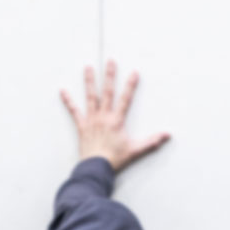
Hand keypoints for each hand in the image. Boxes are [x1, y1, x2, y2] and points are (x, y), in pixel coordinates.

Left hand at [60, 58, 170, 172]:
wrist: (96, 168)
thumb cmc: (114, 159)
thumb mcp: (136, 150)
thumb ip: (152, 141)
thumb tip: (167, 135)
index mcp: (116, 120)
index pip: (126, 98)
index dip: (130, 85)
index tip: (134, 72)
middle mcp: (103, 116)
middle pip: (107, 92)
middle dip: (109, 75)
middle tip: (110, 61)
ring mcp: (91, 120)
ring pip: (90, 96)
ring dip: (89, 81)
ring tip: (88, 67)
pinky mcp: (81, 126)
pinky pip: (73, 111)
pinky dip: (68, 101)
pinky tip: (62, 91)